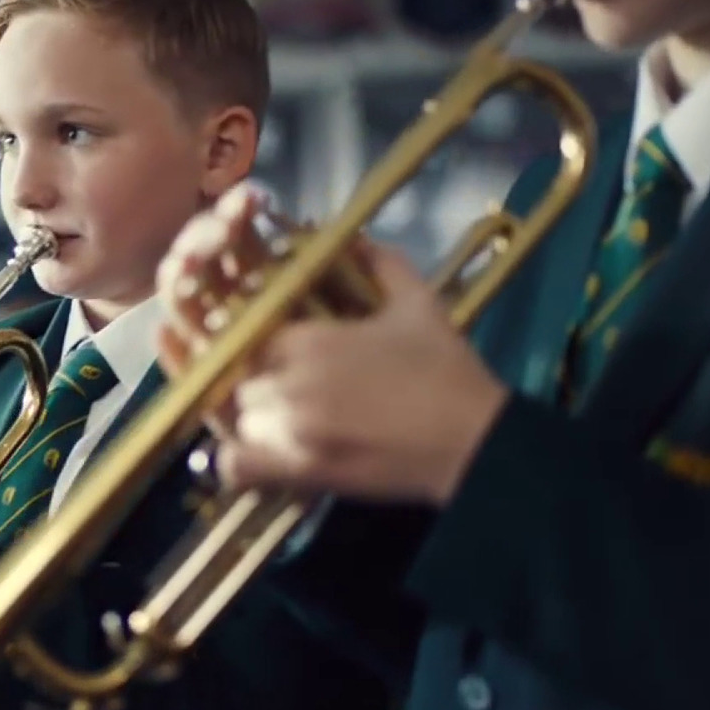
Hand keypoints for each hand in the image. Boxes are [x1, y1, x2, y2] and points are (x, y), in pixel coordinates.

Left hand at [157, 184, 510, 506]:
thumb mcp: (418, 303)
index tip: (280, 351)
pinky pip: (237, 467)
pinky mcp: (300, 472)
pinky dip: (236, 462)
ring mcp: (289, 430)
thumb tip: (354, 237)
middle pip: (239, 378)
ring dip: (253, 419)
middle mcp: (287, 382)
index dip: (261, 344)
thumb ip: (381, 263)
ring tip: (285, 421)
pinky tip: (257, 456)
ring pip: (238, 419)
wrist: (474, 441)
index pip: (249, 335)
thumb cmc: (445, 370)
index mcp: (308, 338)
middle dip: (257, 381)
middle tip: (287, 388)